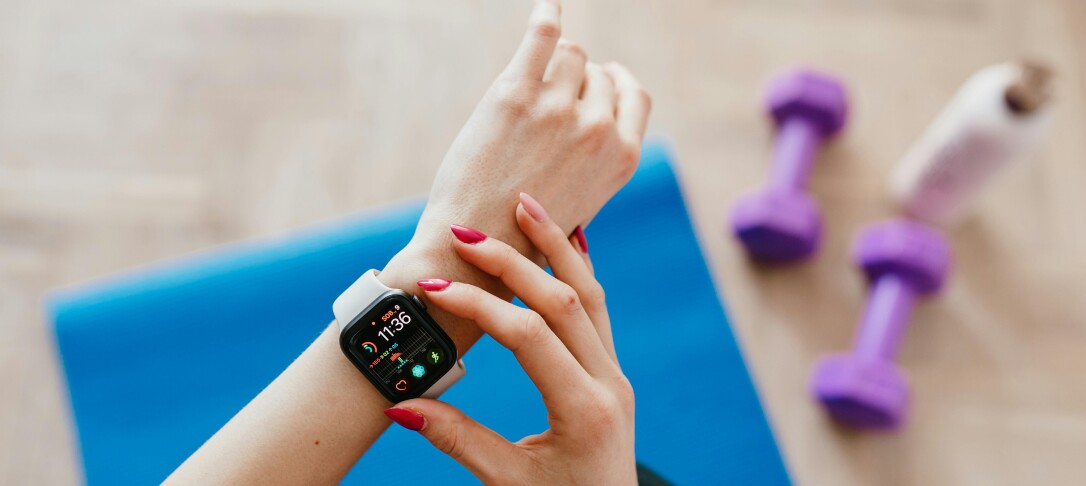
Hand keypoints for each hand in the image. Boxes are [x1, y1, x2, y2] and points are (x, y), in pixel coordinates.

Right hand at [387, 193, 635, 484]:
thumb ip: (457, 440)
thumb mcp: (507, 482)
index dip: (478, 306)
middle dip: (512, 261)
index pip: (527, 336)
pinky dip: (580, 271)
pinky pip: (599, 310)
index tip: (433, 287)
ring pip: (590, 295)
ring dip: (556, 247)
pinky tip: (569, 239)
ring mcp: (616, 376)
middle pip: (562, 301)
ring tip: (527, 205)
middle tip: (468, 231)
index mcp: (583, 409)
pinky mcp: (613, 375)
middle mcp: (609, 383)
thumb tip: (399, 404)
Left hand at [411, 0, 651, 254]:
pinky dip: (546, 13)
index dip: (614, 83)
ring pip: (569, 54)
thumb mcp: (581, 203)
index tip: (600, 78)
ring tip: (531, 83)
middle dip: (576, 79)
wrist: (476, 245)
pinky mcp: (516, 93)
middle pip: (596, 72)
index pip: (634, 94)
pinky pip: (543, 35)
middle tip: (547, 98)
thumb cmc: (522, 231)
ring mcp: (559, 107)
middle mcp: (598, 128)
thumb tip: (601, 128)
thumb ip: (596, 162)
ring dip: (552, 63)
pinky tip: (547, 4)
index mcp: (622, 157)